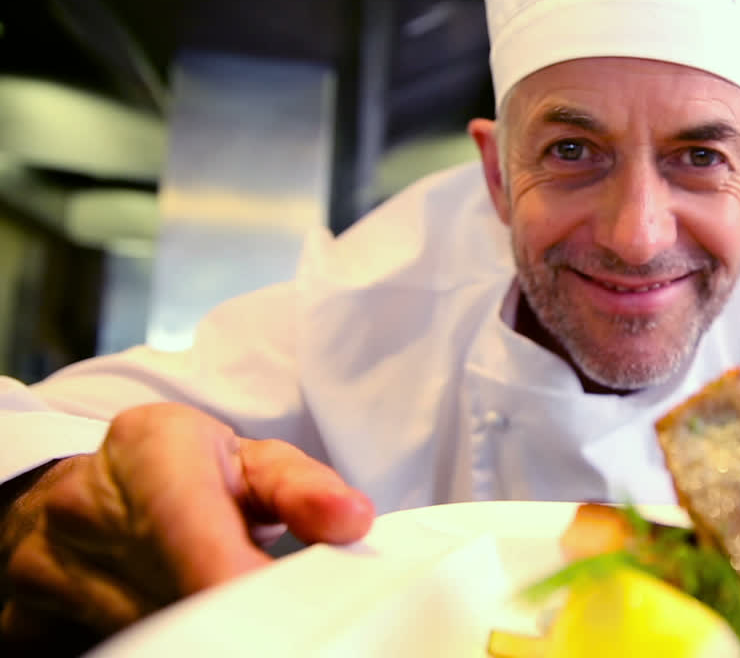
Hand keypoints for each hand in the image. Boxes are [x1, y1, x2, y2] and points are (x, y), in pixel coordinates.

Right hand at [0, 403, 374, 652]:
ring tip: (240, 617)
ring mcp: (46, 577)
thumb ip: (305, 488)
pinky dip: (165, 644)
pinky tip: (190, 628)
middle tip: (285, 622)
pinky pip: (114, 649)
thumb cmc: (184, 473)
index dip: (245, 590)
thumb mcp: (250, 459)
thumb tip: (353, 520)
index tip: (297, 617)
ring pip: (146, 636)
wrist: (79, 493)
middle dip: (241, 623)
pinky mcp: (30, 631)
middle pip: (175, 602)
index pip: (195, 536)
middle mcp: (82, 514)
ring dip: (204, 635)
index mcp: (149, 455)